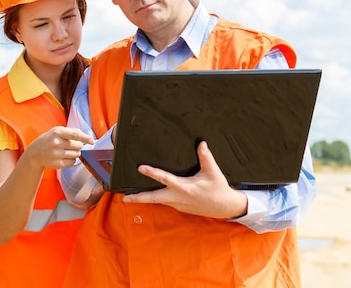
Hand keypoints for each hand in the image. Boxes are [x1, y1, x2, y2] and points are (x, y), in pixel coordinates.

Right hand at [25, 126, 94, 169]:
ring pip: (76, 154)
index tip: (92, 141)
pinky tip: (64, 156)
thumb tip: (86, 137)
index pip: (75, 135)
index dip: (85, 138)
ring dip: (75, 153)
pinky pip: (72, 162)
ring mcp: (56, 154)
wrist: (35, 153)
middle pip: (78, 146)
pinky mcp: (57, 164)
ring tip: (66, 150)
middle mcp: (56, 143)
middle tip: (72, 145)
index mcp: (57, 132)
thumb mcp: (57, 130)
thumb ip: (72, 131)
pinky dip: (72, 160)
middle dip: (78, 146)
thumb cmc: (49, 139)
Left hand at [122, 141, 247, 218]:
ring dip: (144, 199)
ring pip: (157, 201)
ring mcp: (178, 204)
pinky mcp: (179, 207)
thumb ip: (206, 157)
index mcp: (184, 188)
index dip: (152, 173)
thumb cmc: (218, 189)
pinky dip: (155, 199)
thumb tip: (201, 144)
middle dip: (138, 198)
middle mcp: (178, 198)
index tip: (141, 168)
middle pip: (154, 198)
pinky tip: (149, 195)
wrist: (225, 207)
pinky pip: (164, 202)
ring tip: (130, 196)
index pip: (165, 178)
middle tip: (124, 198)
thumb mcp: (213, 172)